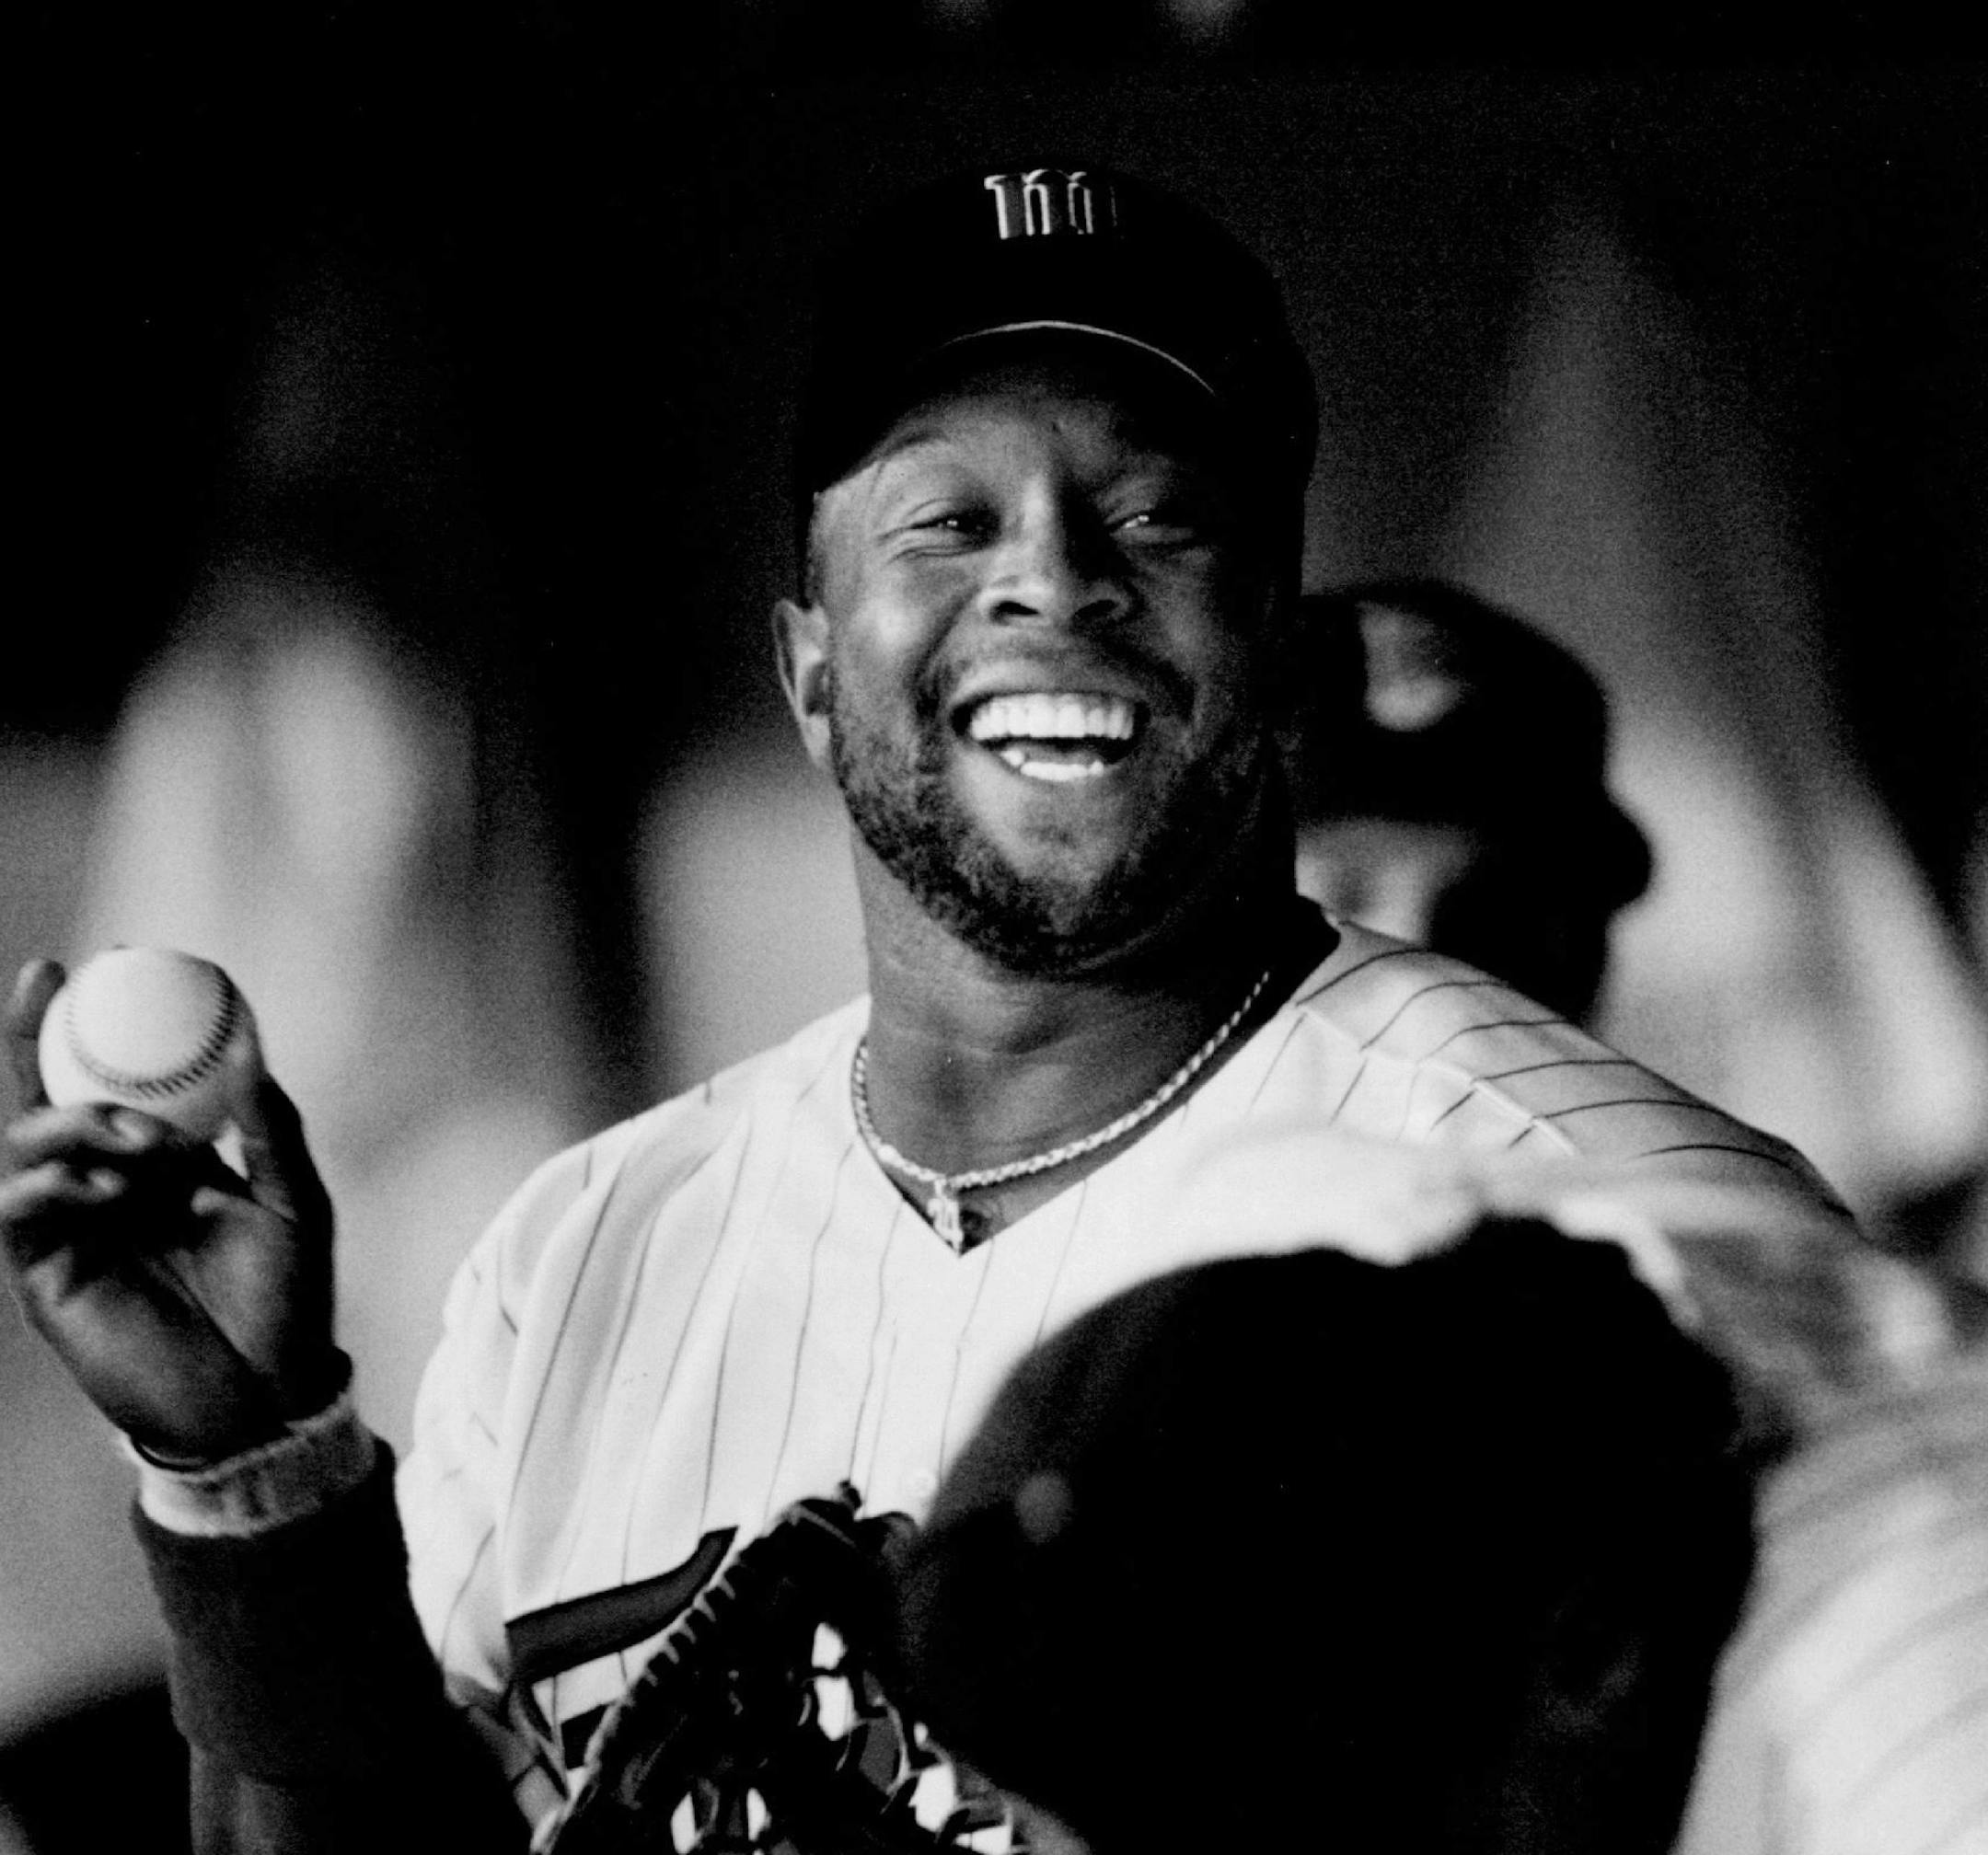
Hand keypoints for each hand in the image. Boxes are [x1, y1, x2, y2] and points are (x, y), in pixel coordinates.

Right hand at [1, 959, 339, 1461]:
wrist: (266, 1392)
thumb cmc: (288, 1298)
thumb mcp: (295, 1199)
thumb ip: (269, 1128)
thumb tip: (247, 1049)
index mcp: (164, 1158)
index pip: (117, 1075)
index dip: (99, 1016)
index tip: (106, 954)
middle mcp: (109, 1182)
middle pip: (47, 1095)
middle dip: (39, 1037)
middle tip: (56, 989)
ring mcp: (73, 1225)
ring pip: (27, 1143)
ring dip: (77, 1122)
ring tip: (143, 1142)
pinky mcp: (46, 1275)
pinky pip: (20, 1208)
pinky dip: (56, 1183)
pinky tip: (112, 1190)